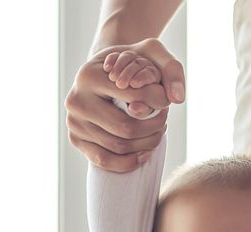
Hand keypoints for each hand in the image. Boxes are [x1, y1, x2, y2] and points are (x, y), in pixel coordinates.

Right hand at [65, 39, 185, 172]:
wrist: (101, 72)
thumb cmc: (128, 61)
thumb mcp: (149, 51)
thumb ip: (170, 68)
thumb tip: (177, 99)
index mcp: (89, 75)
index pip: (133, 96)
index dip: (157, 101)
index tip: (166, 102)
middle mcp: (76, 100)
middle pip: (125, 127)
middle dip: (152, 128)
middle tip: (163, 121)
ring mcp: (74, 122)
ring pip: (118, 146)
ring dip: (145, 144)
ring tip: (156, 133)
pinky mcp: (76, 139)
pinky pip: (104, 160)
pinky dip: (128, 162)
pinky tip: (144, 153)